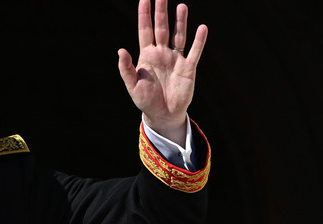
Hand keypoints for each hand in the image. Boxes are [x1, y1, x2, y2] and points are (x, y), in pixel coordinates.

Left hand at [118, 0, 207, 145]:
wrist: (163, 114)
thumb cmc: (145, 100)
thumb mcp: (132, 85)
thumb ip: (126, 68)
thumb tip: (120, 50)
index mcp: (147, 55)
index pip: (145, 30)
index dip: (144, 15)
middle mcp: (162, 53)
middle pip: (162, 28)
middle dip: (161, 12)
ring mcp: (175, 59)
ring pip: (179, 35)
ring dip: (180, 22)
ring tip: (181, 6)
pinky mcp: (188, 68)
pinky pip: (194, 51)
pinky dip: (199, 41)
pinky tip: (202, 28)